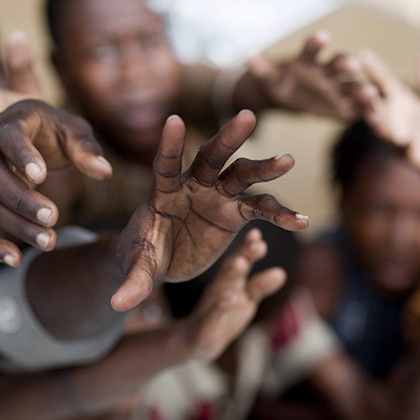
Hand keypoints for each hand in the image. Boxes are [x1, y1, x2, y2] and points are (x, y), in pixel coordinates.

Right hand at [0, 100, 111, 264]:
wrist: (29, 136)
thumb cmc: (55, 131)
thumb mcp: (74, 132)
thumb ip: (87, 149)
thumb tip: (105, 172)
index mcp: (10, 123)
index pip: (10, 137)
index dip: (22, 156)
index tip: (41, 177)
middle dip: (22, 199)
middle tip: (53, 215)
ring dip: (16, 225)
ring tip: (49, 241)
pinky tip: (15, 260)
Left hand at [111, 109, 308, 310]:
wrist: (163, 260)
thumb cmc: (144, 254)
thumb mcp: (139, 267)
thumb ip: (135, 281)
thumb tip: (117, 303)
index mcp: (163, 192)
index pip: (165, 165)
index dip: (169, 146)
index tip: (174, 120)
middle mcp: (193, 186)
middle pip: (211, 158)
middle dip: (229, 138)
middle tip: (248, 115)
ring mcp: (216, 197)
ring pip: (242, 177)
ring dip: (264, 169)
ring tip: (288, 160)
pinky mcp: (233, 214)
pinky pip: (260, 211)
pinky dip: (280, 215)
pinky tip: (302, 221)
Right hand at [180, 228, 285, 361]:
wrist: (197, 343)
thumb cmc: (224, 316)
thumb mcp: (246, 300)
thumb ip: (260, 286)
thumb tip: (281, 273)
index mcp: (229, 281)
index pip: (239, 260)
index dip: (247, 247)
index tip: (258, 233)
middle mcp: (219, 289)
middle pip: (230, 270)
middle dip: (243, 255)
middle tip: (258, 244)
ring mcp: (211, 306)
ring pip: (221, 289)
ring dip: (231, 275)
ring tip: (241, 263)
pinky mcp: (206, 326)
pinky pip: (213, 314)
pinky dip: (221, 306)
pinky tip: (231, 298)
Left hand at [248, 32, 362, 121]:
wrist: (291, 96)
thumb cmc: (281, 84)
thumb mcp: (270, 79)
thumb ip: (263, 69)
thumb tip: (249, 55)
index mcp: (308, 62)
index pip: (312, 49)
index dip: (316, 43)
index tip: (322, 36)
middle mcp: (327, 71)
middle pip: (339, 64)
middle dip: (346, 64)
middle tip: (354, 65)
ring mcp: (338, 88)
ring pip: (352, 86)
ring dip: (361, 88)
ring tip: (370, 93)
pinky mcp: (344, 105)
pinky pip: (357, 107)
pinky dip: (367, 111)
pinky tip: (375, 117)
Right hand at [350, 50, 419, 180]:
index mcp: (399, 100)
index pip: (384, 81)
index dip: (375, 68)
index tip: (363, 53)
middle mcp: (392, 117)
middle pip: (374, 103)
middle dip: (364, 93)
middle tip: (356, 80)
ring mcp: (396, 135)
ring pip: (381, 126)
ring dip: (376, 118)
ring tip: (373, 106)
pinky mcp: (407, 153)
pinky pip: (403, 149)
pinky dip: (404, 145)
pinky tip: (405, 141)